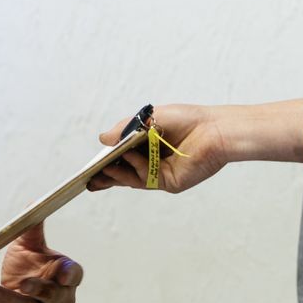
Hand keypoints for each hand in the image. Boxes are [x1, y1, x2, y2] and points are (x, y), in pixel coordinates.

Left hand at [0, 223, 81, 302]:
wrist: (11, 301)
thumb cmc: (26, 270)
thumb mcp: (28, 248)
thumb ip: (32, 229)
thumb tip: (35, 203)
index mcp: (65, 275)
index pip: (75, 275)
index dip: (71, 275)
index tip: (63, 274)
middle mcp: (61, 298)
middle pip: (54, 296)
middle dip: (39, 289)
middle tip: (22, 283)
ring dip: (9, 299)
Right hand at [87, 103, 230, 194]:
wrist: (213, 131)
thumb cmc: (187, 120)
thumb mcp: (148, 119)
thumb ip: (125, 129)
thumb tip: (103, 139)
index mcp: (149, 145)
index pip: (123, 156)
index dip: (107, 161)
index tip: (92, 165)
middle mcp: (154, 161)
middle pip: (124, 172)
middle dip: (106, 175)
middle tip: (88, 177)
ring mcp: (160, 173)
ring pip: (131, 178)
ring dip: (115, 175)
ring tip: (101, 170)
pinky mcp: (169, 182)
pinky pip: (145, 178)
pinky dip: (133, 168)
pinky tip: (125, 159)